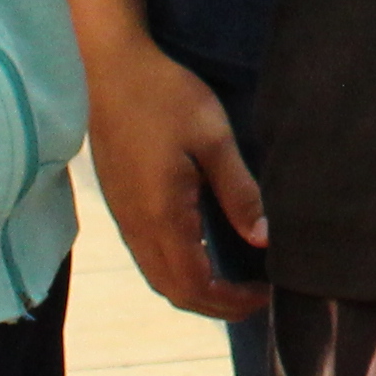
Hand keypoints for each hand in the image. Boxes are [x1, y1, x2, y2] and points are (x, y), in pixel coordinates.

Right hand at [80, 24, 265, 321]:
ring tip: (233, 282)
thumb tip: (262, 239)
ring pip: (157, 276)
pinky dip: (176, 269)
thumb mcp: (214, 139)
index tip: (265, 294)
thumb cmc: (165, 97)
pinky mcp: (119, 204)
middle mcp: (137, 228)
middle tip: (255, 296)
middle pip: (174, 291)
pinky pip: (147, 256)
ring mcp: (123, 218)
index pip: (195, 285)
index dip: (231, 302)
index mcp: (162, 217)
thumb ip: (239, 192)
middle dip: (215, 305)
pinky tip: (200, 252)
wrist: (110, 70)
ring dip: (194, 289)